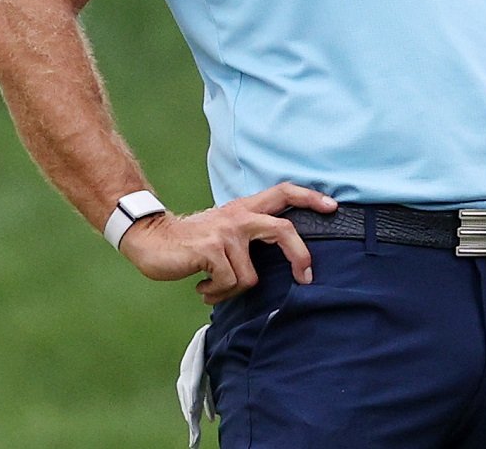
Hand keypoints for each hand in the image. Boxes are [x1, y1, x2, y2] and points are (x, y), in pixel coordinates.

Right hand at [118, 181, 336, 304]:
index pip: (283, 192)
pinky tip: (202, 286)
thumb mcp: (225, 232)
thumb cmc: (192, 243)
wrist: (152, 239)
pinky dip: (216, 293)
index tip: (333, 207)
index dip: (309, 197)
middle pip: (283, 230)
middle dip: (300, 256)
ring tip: (213, 285)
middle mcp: (239, 216)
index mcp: (245, 209)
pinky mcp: (212, 249)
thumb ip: (249, 237)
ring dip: (231, 290)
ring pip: (250, 276)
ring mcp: (227, 231)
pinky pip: (229, 284)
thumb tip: (280, 261)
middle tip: (307, 278)